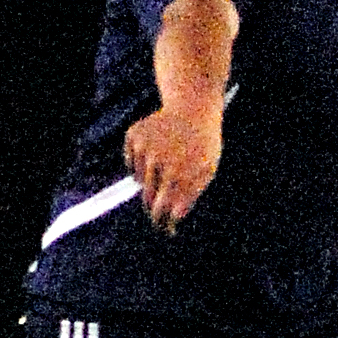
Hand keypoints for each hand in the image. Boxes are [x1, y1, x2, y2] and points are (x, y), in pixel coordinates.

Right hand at [124, 105, 221, 232]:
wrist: (192, 108)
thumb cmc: (203, 144)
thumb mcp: (207, 170)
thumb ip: (191, 194)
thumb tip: (174, 216)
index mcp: (181, 174)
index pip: (164, 210)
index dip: (165, 223)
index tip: (167, 229)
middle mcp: (160, 162)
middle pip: (149, 200)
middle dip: (155, 210)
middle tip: (160, 214)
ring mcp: (145, 148)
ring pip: (140, 182)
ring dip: (150, 183)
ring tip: (166, 171)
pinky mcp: (134, 136)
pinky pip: (131, 163)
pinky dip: (139, 165)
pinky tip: (154, 156)